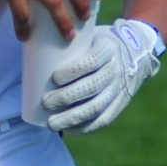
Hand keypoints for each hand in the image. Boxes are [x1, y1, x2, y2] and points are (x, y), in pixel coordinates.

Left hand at [41, 19, 162, 134]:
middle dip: (66, 97)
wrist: (135, 53)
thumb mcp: (90, 35)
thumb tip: (31, 53)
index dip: (73, 71)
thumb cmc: (98, 44)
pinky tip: (68, 131)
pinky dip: (85, 128)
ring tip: (51, 124)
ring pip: (96, 107)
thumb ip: (68, 42)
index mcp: (108, 48)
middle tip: (45, 102)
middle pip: (91, 87)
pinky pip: (104, 120)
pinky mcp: (120, 104)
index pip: (92, 61)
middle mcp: (116, 69)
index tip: (53, 77)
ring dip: (72, 117)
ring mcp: (120, 89)